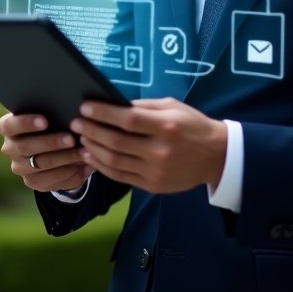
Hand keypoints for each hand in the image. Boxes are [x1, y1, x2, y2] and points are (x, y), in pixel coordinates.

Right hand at [0, 113, 93, 192]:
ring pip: (40, 164)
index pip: (9, 125)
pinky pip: (50, 180)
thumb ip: (54, 110)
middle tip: (71, 139)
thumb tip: (72, 109)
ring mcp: (19, 167)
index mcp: (7, 126)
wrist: (53, 145)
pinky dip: (69, 171)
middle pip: (26, 147)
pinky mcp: (33, 182)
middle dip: (51, 143)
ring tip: (84, 152)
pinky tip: (84, 164)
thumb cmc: (52, 119)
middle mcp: (9, 148)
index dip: (25, 123)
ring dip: (64, 158)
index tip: (45, 121)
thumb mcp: (50, 113)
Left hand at [70, 98, 227, 194]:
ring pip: (114, 161)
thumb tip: (114, 106)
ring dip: (93, 150)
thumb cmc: (192, 125)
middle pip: (116, 142)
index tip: (85, 107)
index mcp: (166, 126)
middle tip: (76, 124)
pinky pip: (120, 177)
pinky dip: (102, 167)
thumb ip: (144, 107)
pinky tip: (92, 157)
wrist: (216, 156)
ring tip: (81, 139)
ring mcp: (155, 171)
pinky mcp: (152, 185)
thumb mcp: (172, 107)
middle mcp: (160, 150)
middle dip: (91, 131)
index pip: (127, 120)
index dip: (103, 113)